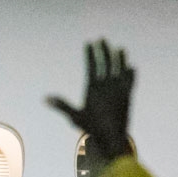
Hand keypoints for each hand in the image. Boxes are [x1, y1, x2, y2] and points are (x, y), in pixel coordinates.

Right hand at [47, 40, 134, 160]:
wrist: (112, 137)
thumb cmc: (91, 127)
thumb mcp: (74, 116)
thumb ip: (61, 105)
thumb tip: (45, 98)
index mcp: (94, 89)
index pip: (92, 66)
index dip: (91, 53)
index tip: (90, 43)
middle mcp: (108, 87)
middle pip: (106, 64)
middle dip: (104, 50)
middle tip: (102, 39)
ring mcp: (119, 91)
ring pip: (120, 70)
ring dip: (120, 58)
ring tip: (120, 48)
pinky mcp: (128, 97)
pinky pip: (130, 82)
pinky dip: (130, 74)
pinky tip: (131, 68)